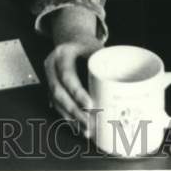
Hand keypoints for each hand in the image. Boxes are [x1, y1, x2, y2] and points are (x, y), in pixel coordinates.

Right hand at [43, 7, 102, 136]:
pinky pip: (57, 105)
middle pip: (59, 92)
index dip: (77, 92)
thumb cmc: (86, 45)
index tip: (90, 105)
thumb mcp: (95, 46)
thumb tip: (122, 83)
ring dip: (71, 118)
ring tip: (86, 130)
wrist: (72, 41)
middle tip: (89, 123)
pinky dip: (68, 118)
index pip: (67, 75)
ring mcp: (49, 78)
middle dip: (74, 111)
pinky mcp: (51, 88)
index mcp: (62, 54)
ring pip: (56, 101)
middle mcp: (51, 66)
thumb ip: (104, 62)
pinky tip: (78, 127)